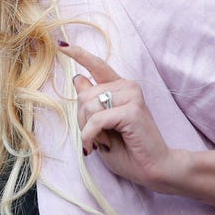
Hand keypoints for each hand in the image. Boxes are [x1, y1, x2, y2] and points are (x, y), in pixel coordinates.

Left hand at [58, 42, 184, 192]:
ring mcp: (132, 95)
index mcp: (120, 89)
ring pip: (89, 105)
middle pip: (84, 94)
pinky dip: (92, 135)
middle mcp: (127, 86)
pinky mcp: (133, 110)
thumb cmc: (128, 151)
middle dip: (84, 120)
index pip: (97, 65)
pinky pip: (96, 119)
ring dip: (89, 129)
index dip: (79, 54)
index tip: (61, 45)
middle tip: (100, 137)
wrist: (153, 169)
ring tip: (106, 141)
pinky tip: (100, 146)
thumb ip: (90, 104)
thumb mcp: (100, 127)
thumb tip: (78, 78)